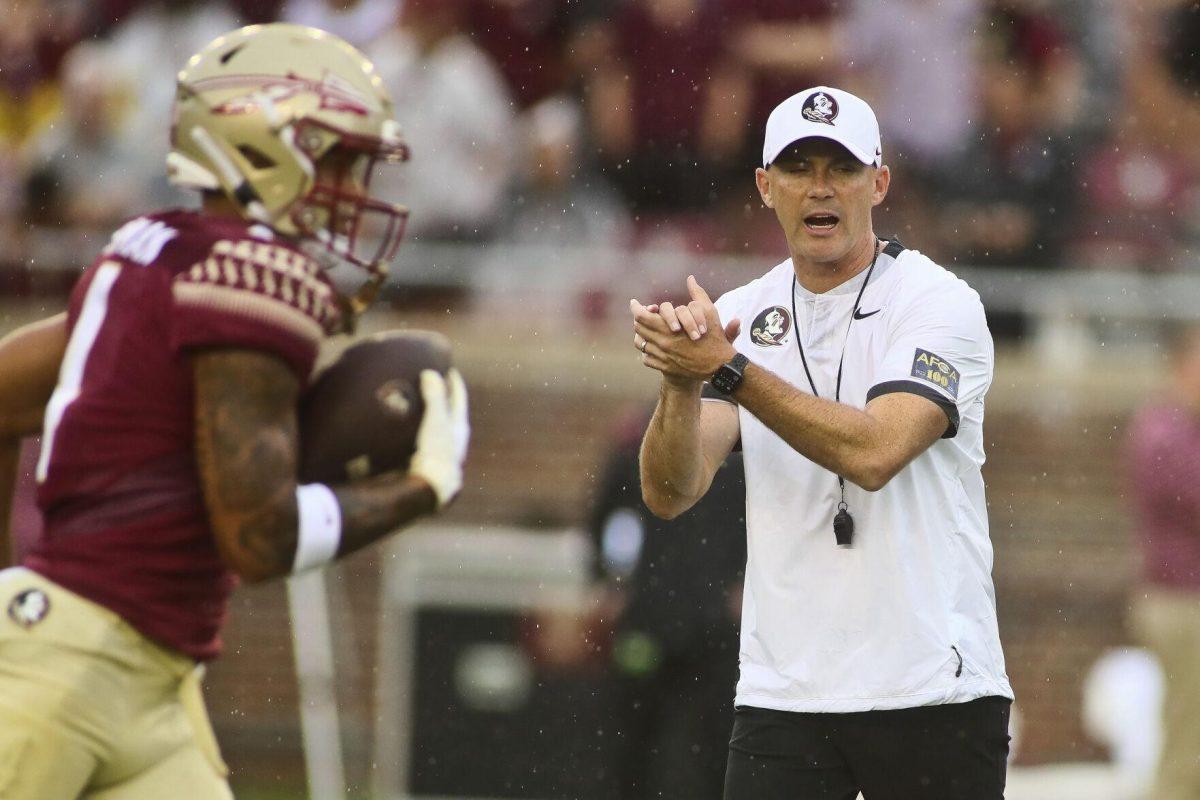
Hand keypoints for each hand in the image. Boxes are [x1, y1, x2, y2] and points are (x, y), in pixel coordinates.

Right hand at [409, 369, 469, 507]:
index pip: (459, 398)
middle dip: (440, 398)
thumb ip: (435, 395)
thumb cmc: (436, 451)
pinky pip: (422, 442)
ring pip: (436, 429)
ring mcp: (441, 453)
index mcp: (460, 427)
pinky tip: (402, 431)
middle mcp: (454, 440)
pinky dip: (415, 432)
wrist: (429, 488)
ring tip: (413, 404)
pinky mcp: (428, 464)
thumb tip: (431, 373)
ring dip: (427, 416)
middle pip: (449, 413)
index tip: (449, 368)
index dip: (454, 382)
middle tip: (429, 383)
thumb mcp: (437, 419)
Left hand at [632, 276, 740, 383]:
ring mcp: (662, 357)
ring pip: (640, 344)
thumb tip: (691, 278)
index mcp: (668, 328)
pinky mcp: (665, 368)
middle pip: (638, 329)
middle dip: (638, 319)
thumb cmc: (714, 337)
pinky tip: (652, 346)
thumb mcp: (709, 312)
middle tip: (641, 314)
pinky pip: (646, 359)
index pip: (641, 316)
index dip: (635, 308)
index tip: (634, 303)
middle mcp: (661, 342)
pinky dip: (647, 351)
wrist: (719, 366)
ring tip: (645, 329)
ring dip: (641, 335)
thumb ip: (698, 294)